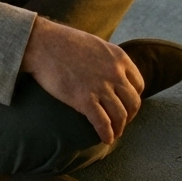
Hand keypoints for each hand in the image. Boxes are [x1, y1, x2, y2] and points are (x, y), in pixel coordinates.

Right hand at [21, 16, 142, 144]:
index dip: (133, 97)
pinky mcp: (85, 100)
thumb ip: (107, 59)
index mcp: (118, 57)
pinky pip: (104, 124)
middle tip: (121, 121)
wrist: (43, 44)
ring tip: (114, 132)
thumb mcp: (95, 44)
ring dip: (119, 128)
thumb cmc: (63, 42)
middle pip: (133, 103)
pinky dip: (107, 134)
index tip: (125, 104)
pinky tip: (105, 138)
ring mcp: (101, 87)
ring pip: (121, 116)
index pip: (138, 84)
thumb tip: (109, 72)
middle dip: (129, 115)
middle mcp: (114, 73)